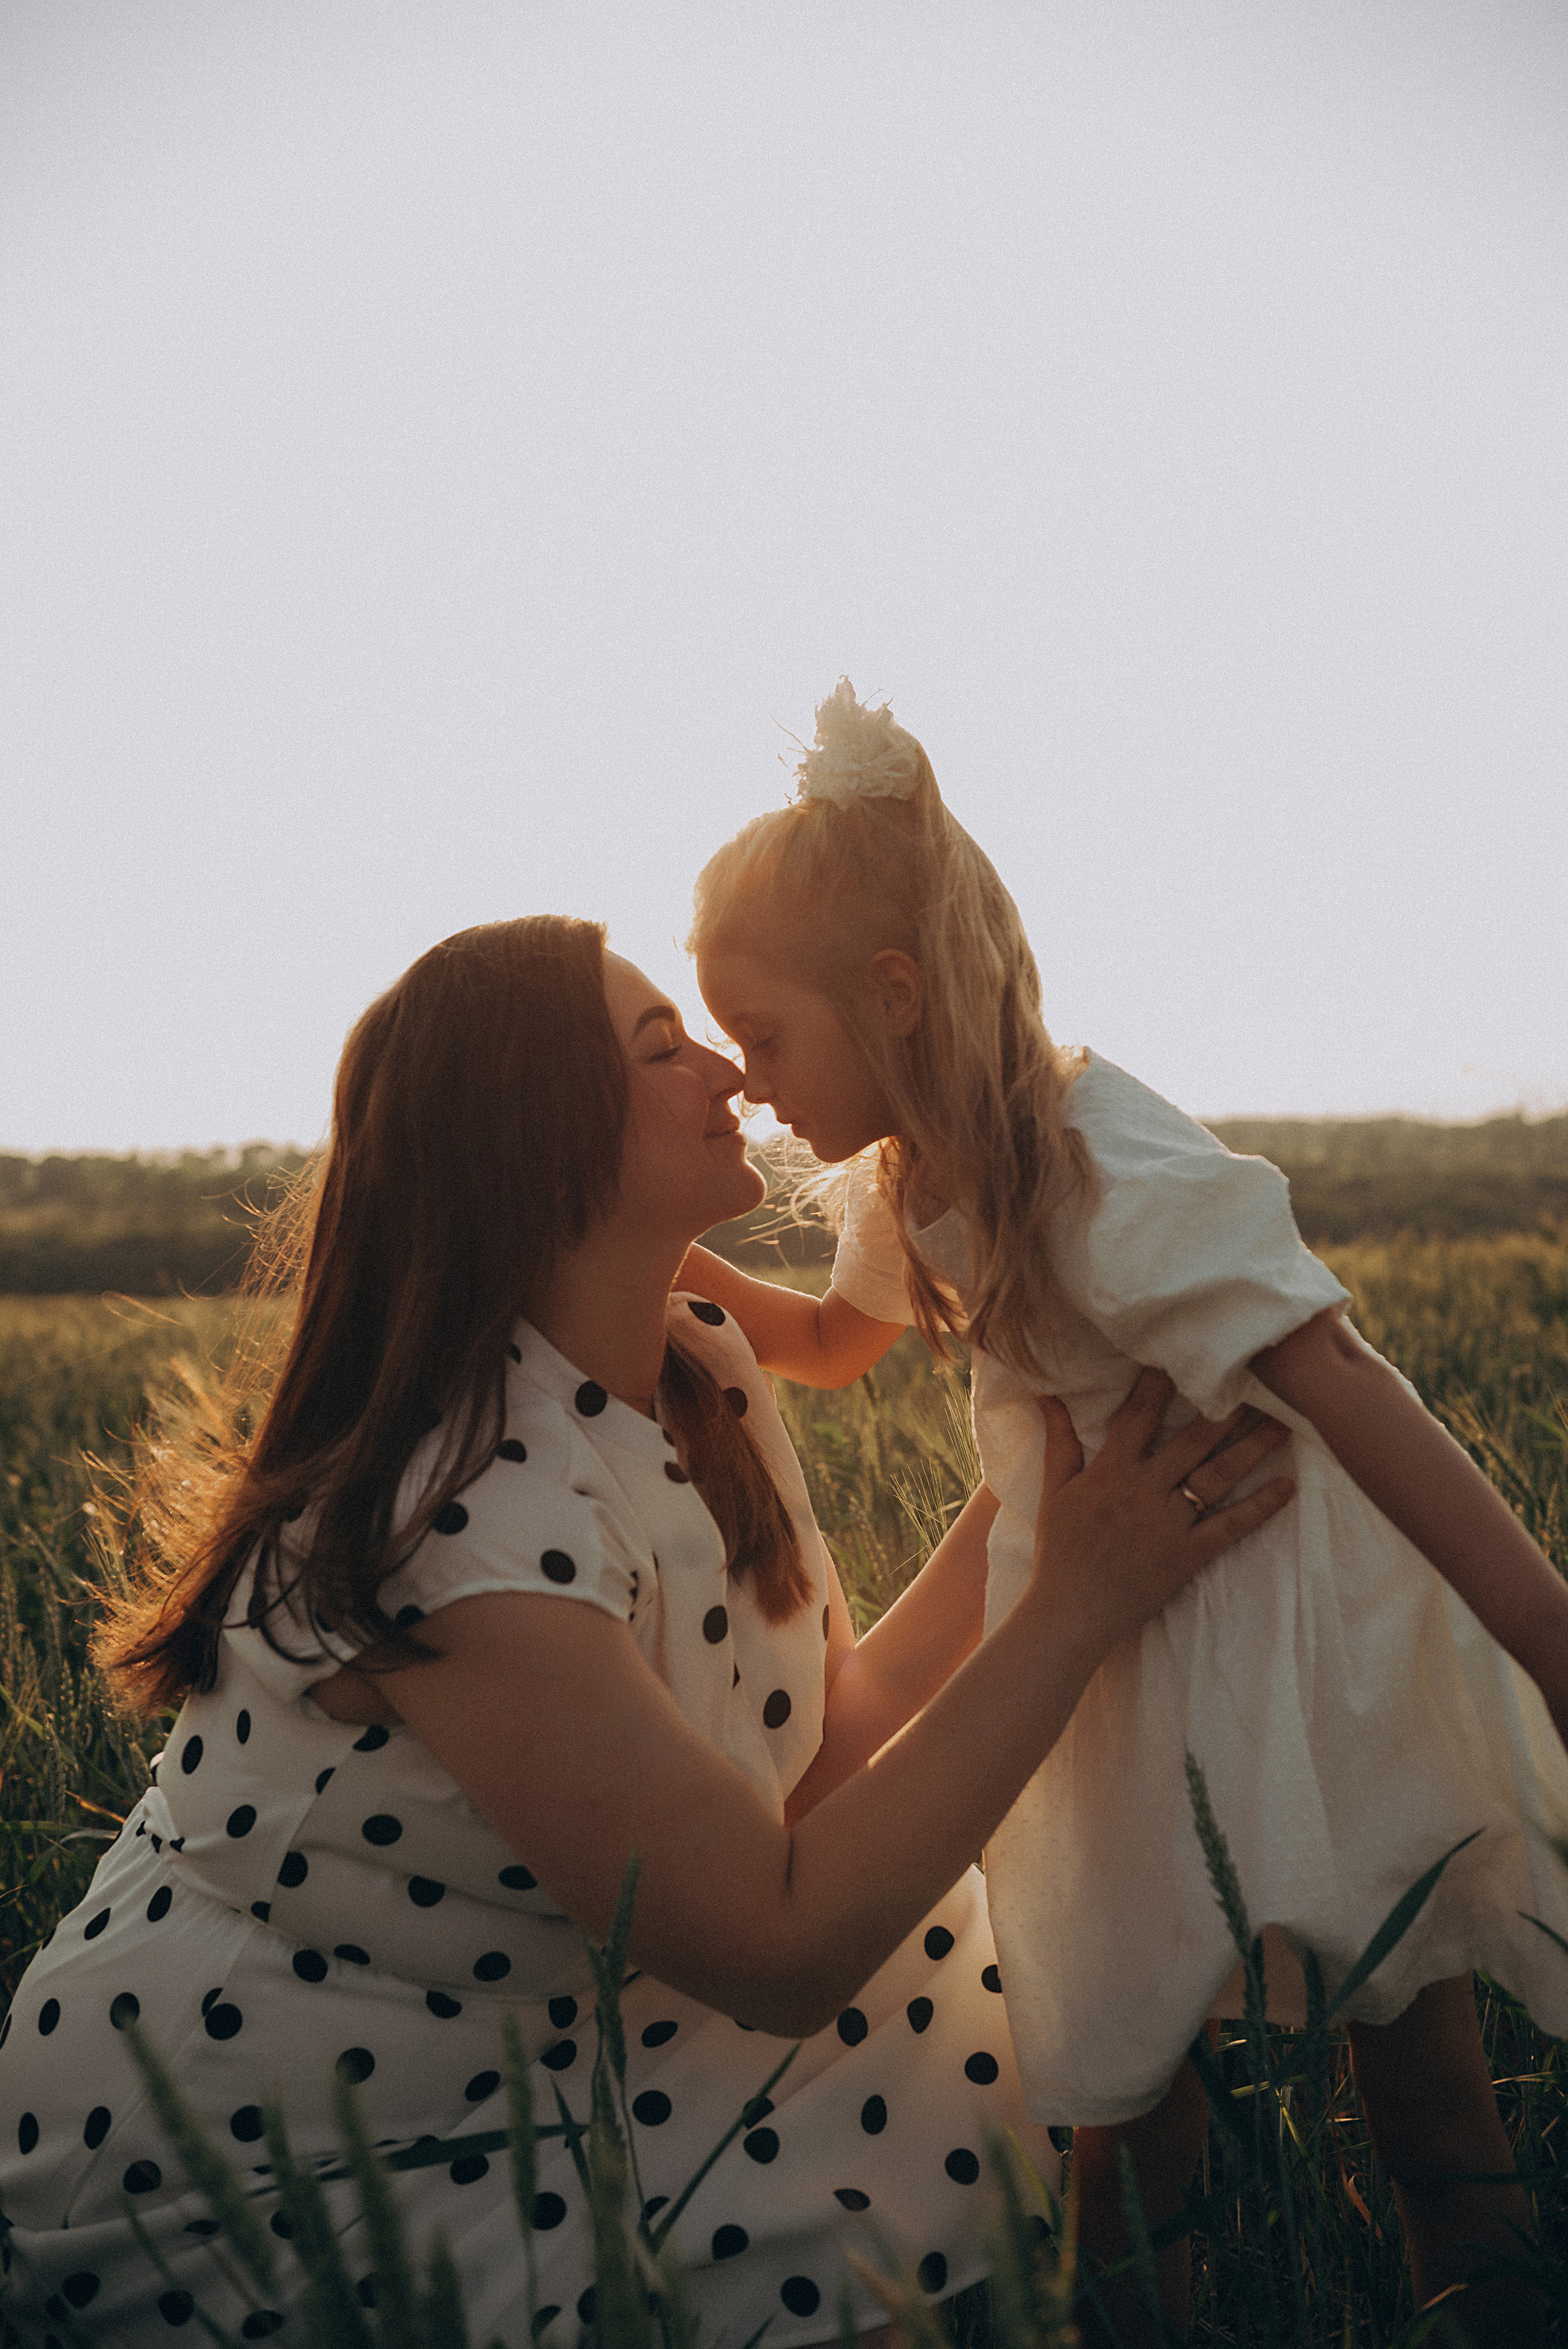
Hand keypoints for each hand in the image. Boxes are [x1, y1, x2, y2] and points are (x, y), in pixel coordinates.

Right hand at [1031, 1369, 1293, 1658]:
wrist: (1070, 1613)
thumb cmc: (1059, 1550)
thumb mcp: (1054, 1490)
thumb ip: (1059, 1440)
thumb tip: (1047, 1394)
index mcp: (1110, 1471)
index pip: (1140, 1415)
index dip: (1163, 1382)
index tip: (1188, 1353)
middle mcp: (1143, 1490)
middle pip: (1193, 1439)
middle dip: (1227, 1408)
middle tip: (1259, 1380)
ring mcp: (1169, 1523)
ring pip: (1218, 1476)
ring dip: (1253, 1448)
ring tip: (1284, 1422)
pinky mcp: (1188, 1555)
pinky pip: (1230, 1527)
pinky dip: (1261, 1507)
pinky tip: (1288, 1487)